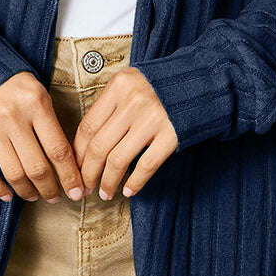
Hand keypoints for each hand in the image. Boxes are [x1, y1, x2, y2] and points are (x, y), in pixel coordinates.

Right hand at [0, 71, 85, 202]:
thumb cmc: (14, 85)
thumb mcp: (39, 93)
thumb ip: (51, 124)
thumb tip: (69, 164)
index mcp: (36, 103)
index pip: (58, 150)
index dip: (69, 176)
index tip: (76, 192)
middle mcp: (12, 116)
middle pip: (37, 167)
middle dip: (50, 189)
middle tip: (55, 197)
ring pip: (13, 173)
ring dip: (27, 192)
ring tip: (34, 196)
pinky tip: (8, 195)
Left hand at [71, 67, 178, 198]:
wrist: (200, 82)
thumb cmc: (160, 86)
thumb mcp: (130, 83)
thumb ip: (110, 105)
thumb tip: (85, 144)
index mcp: (119, 87)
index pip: (88, 126)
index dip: (78, 153)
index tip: (75, 168)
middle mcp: (133, 102)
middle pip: (99, 146)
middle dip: (88, 173)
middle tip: (84, 187)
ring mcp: (153, 119)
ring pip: (118, 160)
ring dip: (108, 182)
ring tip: (104, 192)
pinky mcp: (171, 135)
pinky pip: (146, 166)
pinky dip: (134, 182)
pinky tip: (128, 190)